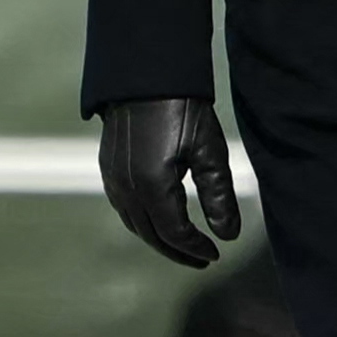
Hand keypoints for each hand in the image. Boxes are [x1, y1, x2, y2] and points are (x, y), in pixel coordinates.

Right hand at [98, 97, 240, 268]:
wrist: (145, 76)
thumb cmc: (183, 109)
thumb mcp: (210, 152)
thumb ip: (219, 197)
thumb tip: (228, 236)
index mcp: (152, 186)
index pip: (175, 232)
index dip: (195, 248)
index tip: (216, 254)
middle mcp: (126, 188)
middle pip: (152, 235)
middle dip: (177, 251)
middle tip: (203, 260)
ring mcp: (112, 178)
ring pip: (134, 223)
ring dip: (159, 239)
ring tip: (183, 246)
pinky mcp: (107, 168)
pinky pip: (123, 207)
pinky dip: (143, 221)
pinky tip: (159, 220)